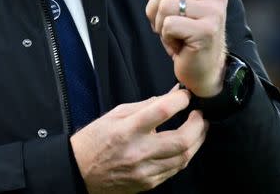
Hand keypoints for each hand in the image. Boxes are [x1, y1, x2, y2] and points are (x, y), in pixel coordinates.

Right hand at [70, 87, 207, 193]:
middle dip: (198, 125)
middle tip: (200, 115)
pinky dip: (184, 156)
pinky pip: (174, 170)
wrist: (79, 172)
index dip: (180, 100)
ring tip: (199, 130)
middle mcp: (138, 151)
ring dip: (196, 142)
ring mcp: (145, 170)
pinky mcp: (148, 183)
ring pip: (183, 157)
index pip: (162, 111)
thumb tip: (168, 96)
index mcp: (128, 130)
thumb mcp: (114, 115)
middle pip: (181, 140)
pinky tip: (185, 147)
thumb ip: (144, 106)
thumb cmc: (94, 140)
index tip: (186, 96)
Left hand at [144, 0, 226, 96]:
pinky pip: (168, 24)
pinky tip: (178, 45)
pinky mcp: (206, 31)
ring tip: (172, 34)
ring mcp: (214, 12)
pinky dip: (166, 37)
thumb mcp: (174, 2)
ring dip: (159, 24)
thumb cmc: (186, 34)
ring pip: (164, 5)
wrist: (203, 69)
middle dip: (154, 8)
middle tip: (164, 25)